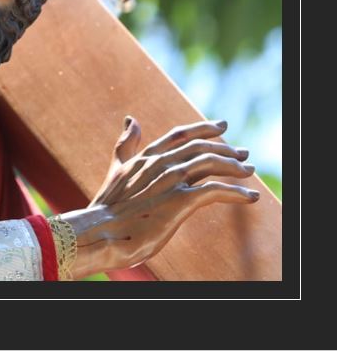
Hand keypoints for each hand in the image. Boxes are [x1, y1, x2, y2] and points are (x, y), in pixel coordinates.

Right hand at [60, 117, 258, 278]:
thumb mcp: (117, 170)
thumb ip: (125, 146)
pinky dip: (237, 192)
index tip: (221, 125)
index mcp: (146, 157)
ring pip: (211, 162)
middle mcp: (160, 164)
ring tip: (249, 171)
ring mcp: (170, 180)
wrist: (100, 231)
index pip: (180, 135)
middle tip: (244, 153)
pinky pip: (216, 190)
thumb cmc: (108, 208)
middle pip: (201, 147)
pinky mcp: (180, 200)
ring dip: (234, 166)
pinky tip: (249, 197)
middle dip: (226, 147)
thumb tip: (130, 119)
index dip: (203, 128)